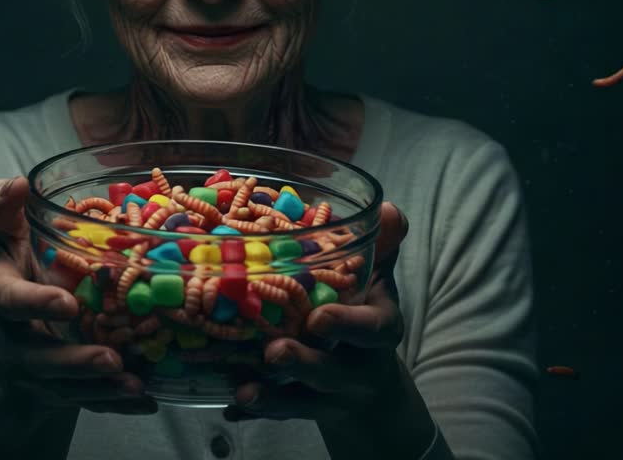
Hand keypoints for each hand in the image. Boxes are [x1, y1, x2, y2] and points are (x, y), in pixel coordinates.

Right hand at [0, 176, 156, 417]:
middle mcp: (9, 336)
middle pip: (35, 356)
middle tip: (111, 357)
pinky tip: (145, 399)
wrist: (15, 326)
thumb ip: (4, 208)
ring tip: (135, 383)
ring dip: (98, 388)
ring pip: (62, 386)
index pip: (6, 299)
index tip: (67, 305)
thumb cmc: (20, 267)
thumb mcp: (9, 235)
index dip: (33, 304)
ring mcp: (31, 368)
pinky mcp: (54, 390)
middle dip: (73, 360)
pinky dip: (114, 403)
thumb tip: (18, 183)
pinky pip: (84, 402)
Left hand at [224, 201, 412, 422]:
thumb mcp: (376, 285)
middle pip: (332, 370)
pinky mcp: (305, 411)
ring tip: (245, 388)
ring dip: (274, 394)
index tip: (320, 318)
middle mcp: (358, 367)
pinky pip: (280, 413)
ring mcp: (331, 395)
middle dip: (304, 363)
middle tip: (274, 351)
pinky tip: (232, 405)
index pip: (373, 330)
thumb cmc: (364, 318)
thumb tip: (390, 208)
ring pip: (304, 400)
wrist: (370, 389)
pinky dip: (257, 408)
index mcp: (377, 329)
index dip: (349, 326)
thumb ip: (381, 248)